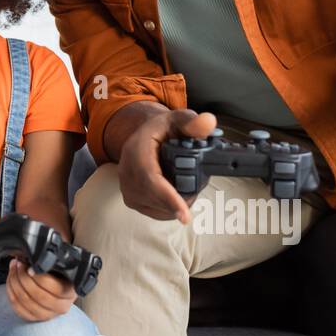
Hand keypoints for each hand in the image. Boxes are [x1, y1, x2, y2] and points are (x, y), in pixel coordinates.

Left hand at [5, 257, 76, 321]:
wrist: (56, 282)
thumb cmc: (56, 271)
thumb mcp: (58, 264)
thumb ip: (49, 262)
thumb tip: (31, 259)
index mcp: (70, 292)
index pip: (53, 287)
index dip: (38, 276)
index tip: (28, 265)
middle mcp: (62, 306)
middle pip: (38, 296)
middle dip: (23, 277)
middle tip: (18, 264)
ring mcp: (48, 314)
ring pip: (26, 302)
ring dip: (15, 283)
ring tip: (13, 269)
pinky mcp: (35, 318)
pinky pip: (18, 308)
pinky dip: (11, 293)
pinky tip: (11, 281)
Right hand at [119, 106, 216, 222]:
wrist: (146, 137)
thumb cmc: (163, 130)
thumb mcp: (179, 120)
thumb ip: (194, 123)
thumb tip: (208, 122)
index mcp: (136, 148)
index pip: (149, 177)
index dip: (168, 197)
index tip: (185, 215)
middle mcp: (126, 169)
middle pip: (154, 196)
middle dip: (181, 200)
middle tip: (198, 189)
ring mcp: (127, 186)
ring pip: (155, 207)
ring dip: (176, 204)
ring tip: (189, 187)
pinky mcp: (131, 198)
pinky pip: (153, 211)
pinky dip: (170, 208)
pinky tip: (178, 197)